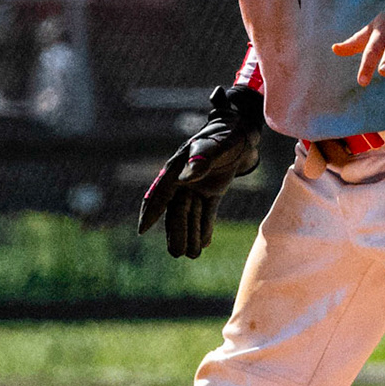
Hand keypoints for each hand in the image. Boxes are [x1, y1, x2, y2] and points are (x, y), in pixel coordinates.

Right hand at [137, 85, 262, 257]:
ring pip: (190, 215)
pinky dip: (205, 227)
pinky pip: (206, 212)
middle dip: (176, 232)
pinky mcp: (212, 190)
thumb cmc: (226, 135)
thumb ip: (200, 161)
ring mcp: (197, 186)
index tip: (142, 230)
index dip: (152, 212)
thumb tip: (184, 179)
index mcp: (178, 167)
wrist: (242, 130)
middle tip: (177, 254)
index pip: (162, 193)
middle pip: (176, 210)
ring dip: (191, 234)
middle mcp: (184, 179)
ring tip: (193, 255)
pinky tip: (204, 244)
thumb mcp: (215, 146)